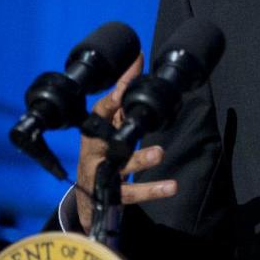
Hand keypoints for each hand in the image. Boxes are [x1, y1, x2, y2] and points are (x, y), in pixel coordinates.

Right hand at [75, 53, 177, 231]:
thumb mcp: (110, 123)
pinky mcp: (113, 195)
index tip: (124, 87)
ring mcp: (103, 173)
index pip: (102, 111)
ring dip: (140, 159)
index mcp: (96, 130)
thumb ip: (123, 94)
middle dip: (122, 129)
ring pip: (121, 166)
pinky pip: (133, 192)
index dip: (113, 98)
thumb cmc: (102, 150)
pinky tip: (171, 186)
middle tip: (139, 119)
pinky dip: (153, 190)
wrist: (89, 198)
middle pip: (108, 138)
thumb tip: (137, 60)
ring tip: (158, 153)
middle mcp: (96, 150)